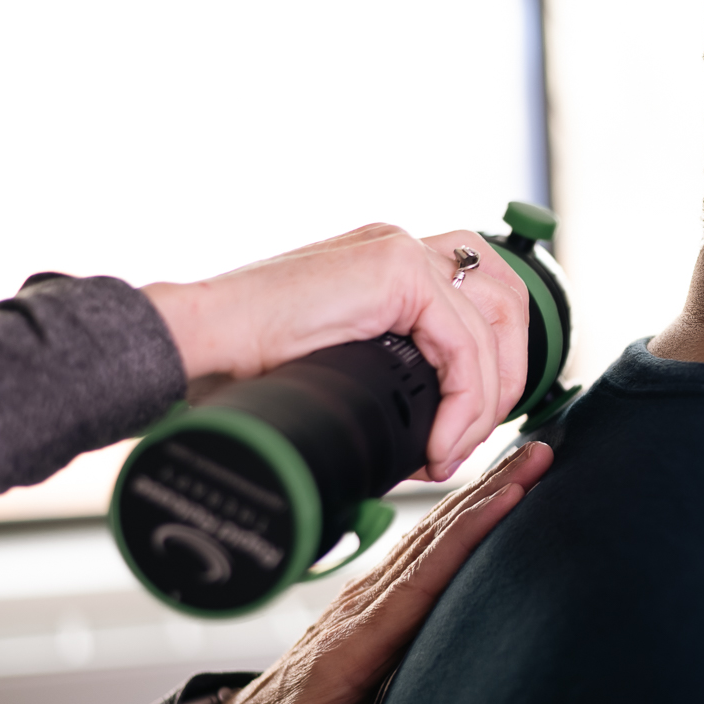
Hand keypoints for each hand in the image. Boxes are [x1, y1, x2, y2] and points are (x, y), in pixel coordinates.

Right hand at [143, 223, 528, 478]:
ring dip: (482, 404)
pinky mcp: (397, 267)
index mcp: (391, 267)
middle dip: (505, 381)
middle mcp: (403, 248)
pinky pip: (464, 343)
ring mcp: (401, 250)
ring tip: (445, 455)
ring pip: (493, 327)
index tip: (464, 430)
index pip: (484, 302)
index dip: (494, 368)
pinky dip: (462, 403)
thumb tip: (438, 431)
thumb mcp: (344, 366)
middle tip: (466, 444)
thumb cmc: (251, 367)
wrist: (197, 346)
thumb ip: (393, 373)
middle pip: (506, 303)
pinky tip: (434, 444)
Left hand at [171, 440, 553, 703]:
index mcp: (352, 643)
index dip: (469, 533)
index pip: (422, 576)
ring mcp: (365, 601)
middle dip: (488, 492)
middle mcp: (360, 609)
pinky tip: (484, 501)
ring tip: (526, 463)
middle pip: (434, 538)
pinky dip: (458, 518)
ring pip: (430, 536)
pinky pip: (423, 550)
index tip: (513, 496)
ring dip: (478, 495)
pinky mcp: (371, 604)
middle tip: (539, 454)